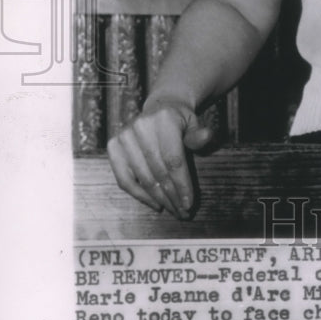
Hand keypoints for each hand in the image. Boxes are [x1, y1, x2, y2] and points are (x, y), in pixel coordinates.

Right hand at [107, 99, 212, 218]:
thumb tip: (207, 136)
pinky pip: (124, 179)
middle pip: (159, 171)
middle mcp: (141, 126)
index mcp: (164, 118)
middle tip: (183, 212)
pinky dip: (139, 195)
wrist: (159, 107)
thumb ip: (198, 136)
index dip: (182, 184)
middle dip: (173, 195)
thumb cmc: (180, 121)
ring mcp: (124, 136)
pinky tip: (155, 203)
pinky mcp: (114, 146)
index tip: (190, 203)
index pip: (174, 159)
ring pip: (143, 178)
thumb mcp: (193, 124)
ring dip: (159, 199)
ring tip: (173, 210)